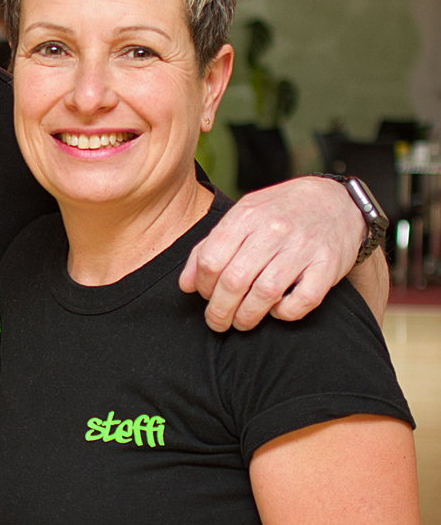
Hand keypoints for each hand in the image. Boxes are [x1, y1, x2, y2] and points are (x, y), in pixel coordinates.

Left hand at [179, 176, 364, 330]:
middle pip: (234, 280)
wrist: (338, 202)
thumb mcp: (241, 217)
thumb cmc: (280, 213)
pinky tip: (277, 311)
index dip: (203, 286)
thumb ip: (209, 247)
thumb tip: (186, 286)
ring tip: (241, 322)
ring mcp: (303, 247)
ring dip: (247, 316)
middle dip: (219, 310)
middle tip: (217, 322)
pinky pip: (303, 300)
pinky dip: (285, 312)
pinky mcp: (329, 265)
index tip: (205, 296)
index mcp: (247, 216)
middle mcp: (274, 229)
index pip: (211, 260)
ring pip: (265, 293)